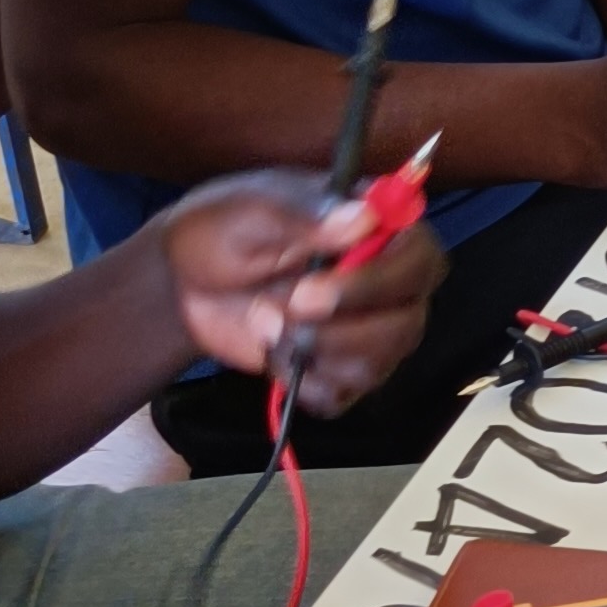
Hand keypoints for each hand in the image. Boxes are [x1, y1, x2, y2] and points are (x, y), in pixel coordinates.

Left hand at [154, 169, 447, 415]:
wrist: (185, 283)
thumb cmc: (225, 229)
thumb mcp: (255, 211)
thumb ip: (308, 215)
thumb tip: (365, 216)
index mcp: (377, 229)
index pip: (421, 258)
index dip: (382, 280)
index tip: (320, 284)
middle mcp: (386, 282)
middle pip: (407, 323)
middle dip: (341, 326)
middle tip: (285, 307)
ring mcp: (366, 331)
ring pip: (378, 364)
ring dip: (313, 350)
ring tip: (264, 321)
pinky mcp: (339, 372)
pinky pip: (343, 395)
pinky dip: (302, 381)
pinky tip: (274, 353)